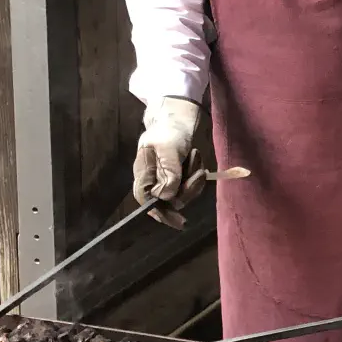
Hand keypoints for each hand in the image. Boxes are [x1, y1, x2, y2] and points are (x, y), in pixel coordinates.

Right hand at [133, 96, 202, 226]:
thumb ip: (168, 171)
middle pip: (170, 201)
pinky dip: (197, 175)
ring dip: (194, 179)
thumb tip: (168, 196)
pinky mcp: (179, 179)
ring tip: (195, 156)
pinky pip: (191, 187)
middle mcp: (153, 182)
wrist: (176, 120)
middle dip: (187, 189)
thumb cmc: (168, 132)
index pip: (147, 202)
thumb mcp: (168, 148)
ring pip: (183, 195)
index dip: (162, 214)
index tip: (180, 221)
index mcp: (143, 176)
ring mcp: (167, 182)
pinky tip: (197, 159)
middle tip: (198, 172)